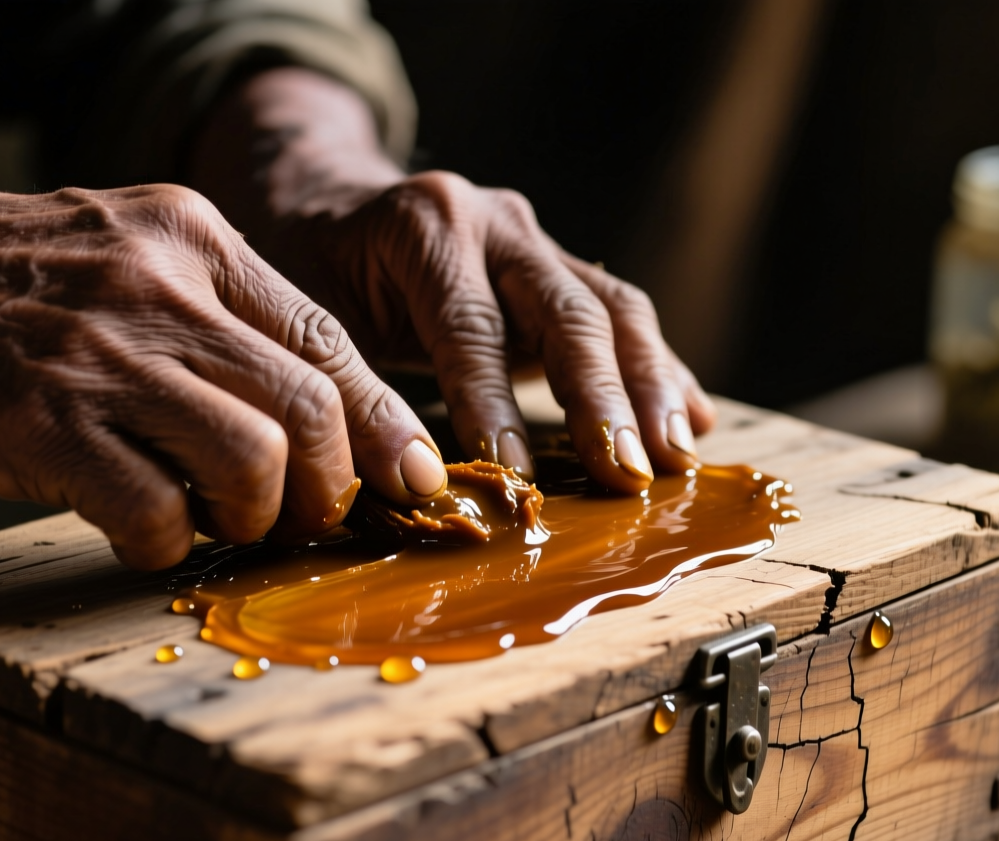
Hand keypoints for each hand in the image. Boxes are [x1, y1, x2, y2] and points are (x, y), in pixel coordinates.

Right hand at [0, 152, 447, 568]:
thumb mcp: (119, 246)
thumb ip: (210, 306)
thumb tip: (307, 404)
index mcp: (194, 239)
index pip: (330, 339)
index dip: (388, 423)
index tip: (417, 479)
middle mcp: (164, 287)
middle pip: (313, 409)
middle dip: (334, 488)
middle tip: (313, 520)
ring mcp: (106, 355)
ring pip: (256, 460)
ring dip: (259, 517)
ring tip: (227, 525)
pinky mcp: (46, 426)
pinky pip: (156, 510)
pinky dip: (169, 541)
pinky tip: (147, 534)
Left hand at [191, 68, 714, 492]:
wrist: (322, 198)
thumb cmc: (308, 270)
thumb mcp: (306, 319)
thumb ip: (353, 387)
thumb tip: (398, 483)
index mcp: (425, 225)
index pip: (470, 324)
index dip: (495, 404)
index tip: (515, 474)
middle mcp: (495, 220)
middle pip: (568, 310)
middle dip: (602, 399)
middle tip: (625, 475)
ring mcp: (539, 240)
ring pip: (615, 308)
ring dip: (651, 387)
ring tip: (676, 460)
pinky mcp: (564, 269)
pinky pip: (626, 316)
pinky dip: (662, 371)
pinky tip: (692, 424)